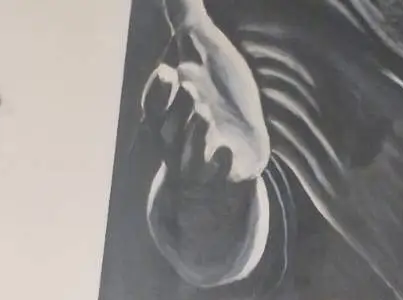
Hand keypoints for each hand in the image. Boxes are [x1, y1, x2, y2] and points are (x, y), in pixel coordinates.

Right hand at [142, 0, 269, 184]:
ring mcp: (203, 161)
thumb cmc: (225, 91)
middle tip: (191, 90)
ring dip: (195, 136)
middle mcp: (181, 139)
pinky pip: (217, 178)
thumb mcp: (206, 48)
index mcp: (171, 111)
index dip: (158, 92)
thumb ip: (187, 18)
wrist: (249, 136)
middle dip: (179, 110)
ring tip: (205, 116)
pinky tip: (224, 150)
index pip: (154, 106)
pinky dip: (219, 166)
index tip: (169, 72)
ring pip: (188, 155)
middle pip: (169, 130)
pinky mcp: (226, 175)